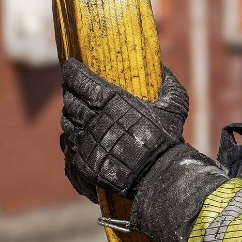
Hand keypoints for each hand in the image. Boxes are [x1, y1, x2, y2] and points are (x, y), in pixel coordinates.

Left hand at [59, 59, 187, 199]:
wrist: (157, 176)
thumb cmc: (166, 140)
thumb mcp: (174, 107)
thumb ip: (169, 86)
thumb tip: (164, 70)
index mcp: (112, 102)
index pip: (81, 81)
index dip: (72, 71)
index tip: (70, 65)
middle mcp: (94, 120)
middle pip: (71, 100)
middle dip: (69, 91)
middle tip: (72, 86)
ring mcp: (87, 142)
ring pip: (67, 122)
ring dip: (68, 113)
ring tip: (73, 109)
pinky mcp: (83, 162)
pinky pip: (68, 144)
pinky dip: (69, 136)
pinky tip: (73, 134)